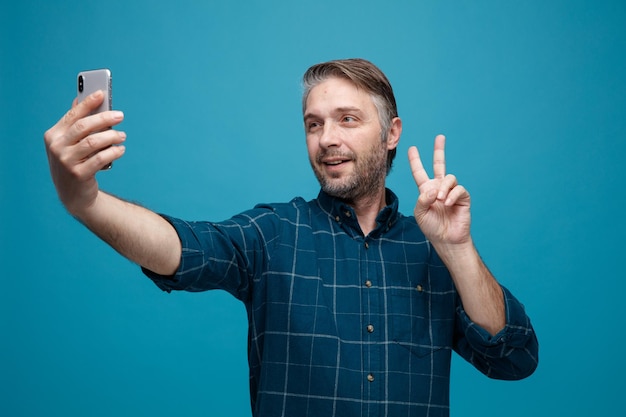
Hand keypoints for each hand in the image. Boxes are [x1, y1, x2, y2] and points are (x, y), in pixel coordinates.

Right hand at [44, 90, 125, 215]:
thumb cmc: (74, 163)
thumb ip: (75, 124)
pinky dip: (113, 152)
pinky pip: (101, 158)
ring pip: (94, 142)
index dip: (88, 103)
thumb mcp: (69, 144)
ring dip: (112, 136)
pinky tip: (120, 150)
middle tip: (120, 115)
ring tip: (122, 136)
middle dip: (104, 118)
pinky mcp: (78, 174)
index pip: (72, 115)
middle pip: (84, 127)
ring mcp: (66, 161)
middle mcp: (56, 147)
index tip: (102, 93)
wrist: (73, 195)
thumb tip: (81, 100)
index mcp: (53, 135)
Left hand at [408, 135, 470, 246]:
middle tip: (440, 137)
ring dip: (443, 188)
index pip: (419, 172)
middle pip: (439, 165)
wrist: (446, 239)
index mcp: (426, 190)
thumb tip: (434, 189)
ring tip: (440, 200)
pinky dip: (452, 195)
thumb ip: (423, 199)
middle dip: (439, 150)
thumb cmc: (431, 227)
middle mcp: (439, 188)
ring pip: (449, 178)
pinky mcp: (462, 197)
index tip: (412, 148)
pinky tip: (447, 204)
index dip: (415, 161)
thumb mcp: (420, 213)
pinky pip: (458, 189)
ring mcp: (451, 191)